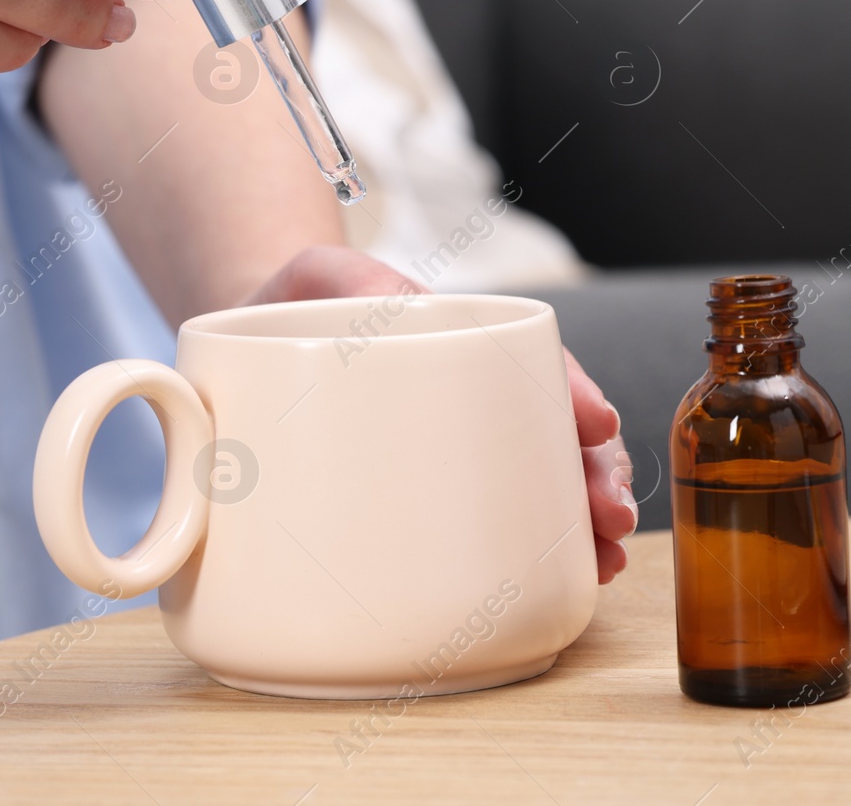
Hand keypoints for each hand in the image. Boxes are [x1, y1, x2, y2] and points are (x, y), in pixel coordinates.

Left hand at [242, 246, 638, 583]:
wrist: (239, 361)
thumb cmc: (289, 309)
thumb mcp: (320, 273)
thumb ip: (348, 275)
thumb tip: (378, 305)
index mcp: (458, 343)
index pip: (536, 362)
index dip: (573, 390)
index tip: (596, 422)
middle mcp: (470, 400)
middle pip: (553, 434)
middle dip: (595, 473)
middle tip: (611, 515)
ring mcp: (452, 452)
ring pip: (538, 485)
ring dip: (583, 523)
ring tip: (605, 559)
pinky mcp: (422, 503)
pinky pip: (492, 528)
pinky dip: (539, 553)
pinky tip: (571, 578)